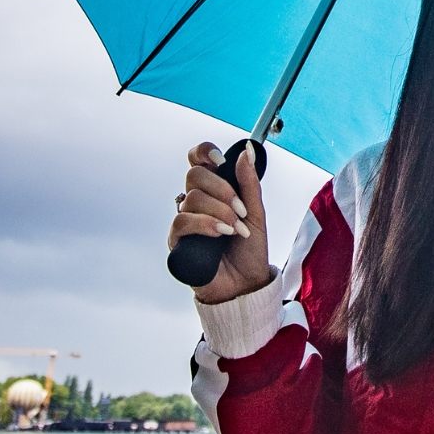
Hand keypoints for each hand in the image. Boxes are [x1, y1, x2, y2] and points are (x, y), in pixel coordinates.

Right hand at [168, 140, 271, 302]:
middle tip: (240, 209)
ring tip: (235, 229)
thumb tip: (246, 150)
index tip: (221, 161)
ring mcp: (185, 220)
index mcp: (214, 191)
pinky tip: (221, 233)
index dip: (204, 152)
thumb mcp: (256, 213)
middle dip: (221, 189)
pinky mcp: (177, 241)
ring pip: (191, 198)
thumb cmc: (249, 250)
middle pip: (194, 175)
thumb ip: (249, 183)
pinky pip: (182, 221)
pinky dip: (205, 224)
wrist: (246, 283)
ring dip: (219, 211)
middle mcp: (196, 202)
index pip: (197, 160)